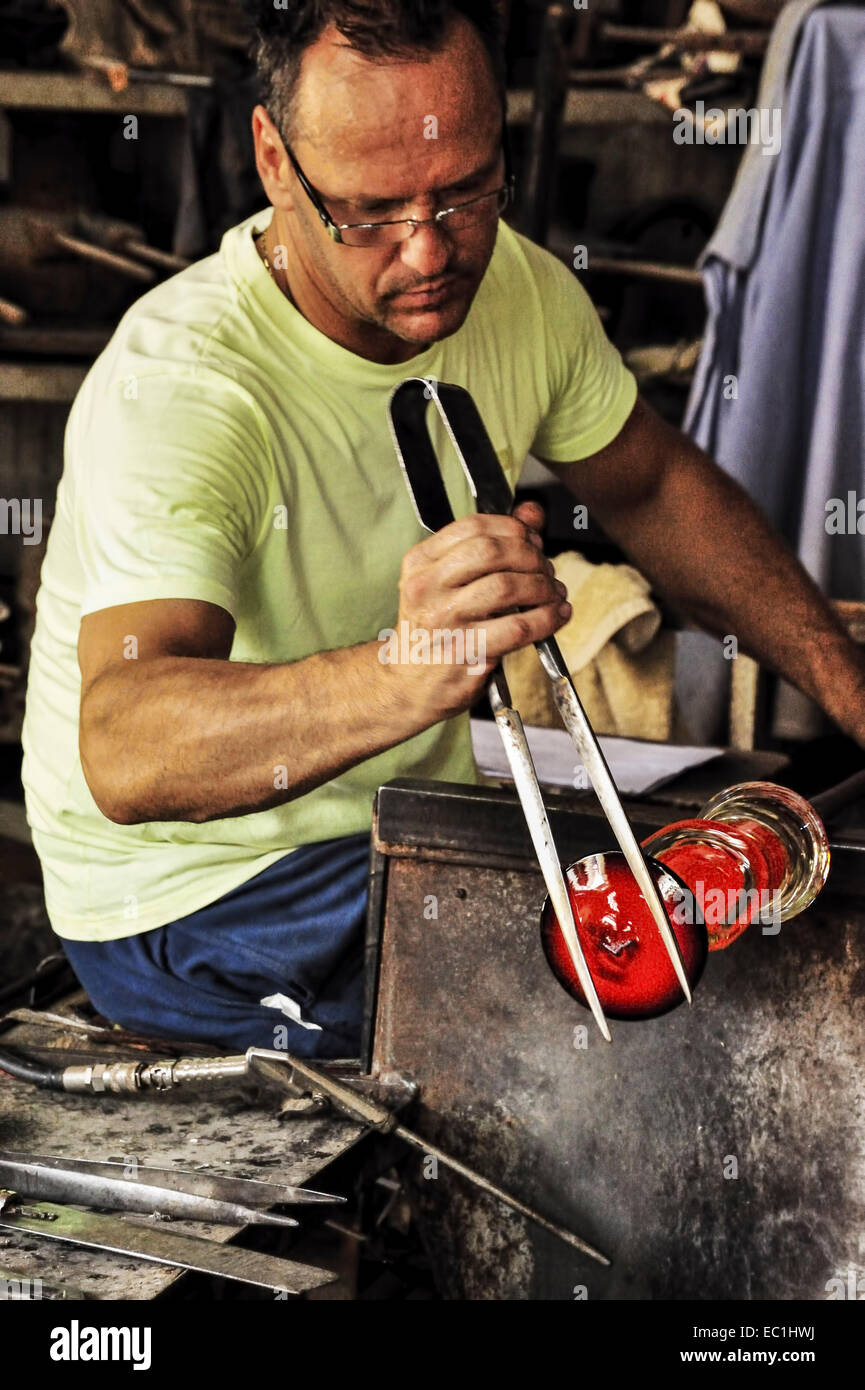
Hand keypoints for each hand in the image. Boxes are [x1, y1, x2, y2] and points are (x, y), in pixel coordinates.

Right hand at [380, 501, 571, 722]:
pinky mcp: (466, 652)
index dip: (513, 528)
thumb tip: (532, 513)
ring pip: (508, 586)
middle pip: (492, 551)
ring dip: (543, 586)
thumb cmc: (433, 632)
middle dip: (531, 556)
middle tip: (546, 569)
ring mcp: (445, 620)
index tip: (532, 540)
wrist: (406, 686)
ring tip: (554, 593)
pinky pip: (518, 626)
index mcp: (420, 563)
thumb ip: (489, 544)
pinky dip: (547, 618)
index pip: (473, 527)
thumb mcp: (448, 583)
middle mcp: (427, 588)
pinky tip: (556, 615)